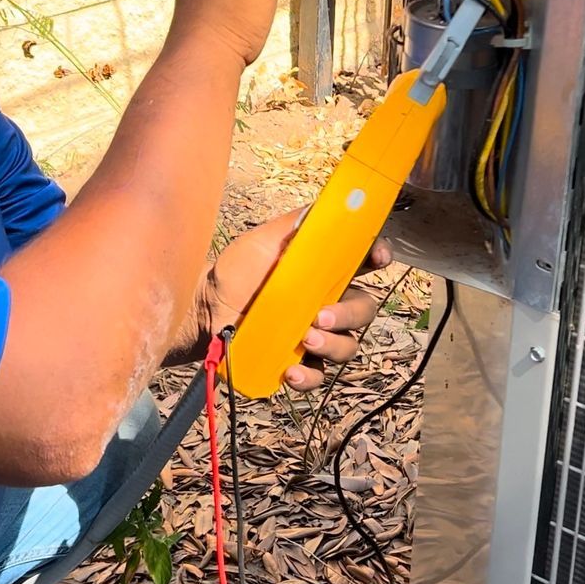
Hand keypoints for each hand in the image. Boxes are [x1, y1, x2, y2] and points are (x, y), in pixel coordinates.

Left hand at [193, 208, 391, 392]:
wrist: (204, 308)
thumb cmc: (236, 271)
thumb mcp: (263, 240)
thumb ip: (296, 225)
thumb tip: (331, 206)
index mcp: (326, 272)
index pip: (365, 263)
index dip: (379, 257)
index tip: (377, 258)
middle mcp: (328, 303)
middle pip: (364, 309)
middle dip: (351, 313)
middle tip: (322, 315)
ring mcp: (316, 336)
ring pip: (348, 345)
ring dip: (333, 344)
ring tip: (306, 339)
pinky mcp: (298, 363)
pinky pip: (318, 376)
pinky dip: (309, 377)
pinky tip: (292, 371)